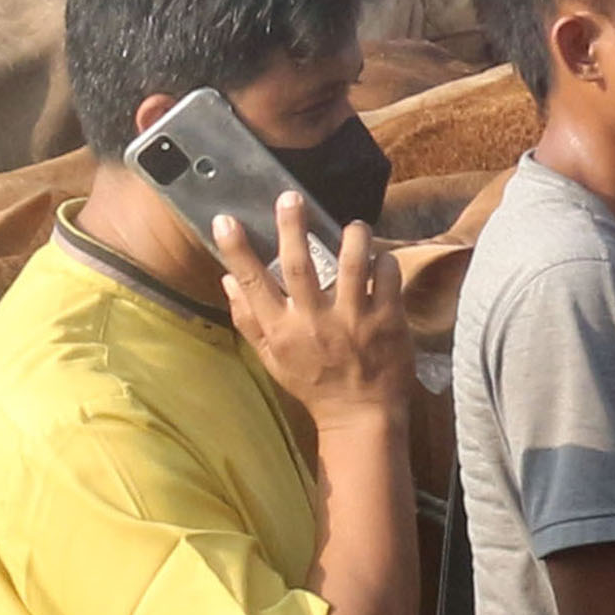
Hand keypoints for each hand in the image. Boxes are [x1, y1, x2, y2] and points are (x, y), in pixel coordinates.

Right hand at [215, 195, 412, 423]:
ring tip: (354, 226)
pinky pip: (388, 278)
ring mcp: (354, 320)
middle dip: (292, 227)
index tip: (225, 220)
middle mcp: (314, 322)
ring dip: (352, 237)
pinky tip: (381, 258)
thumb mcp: (272, 359)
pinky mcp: (388, 321)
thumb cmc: (314, 386)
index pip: (252, 283)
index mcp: (282, 330)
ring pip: (353, 264)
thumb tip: (227, 280)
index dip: (237, 250)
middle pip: (300, 265)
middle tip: (291, 197)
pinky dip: (385, 261)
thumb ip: (249, 319)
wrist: (361, 417)